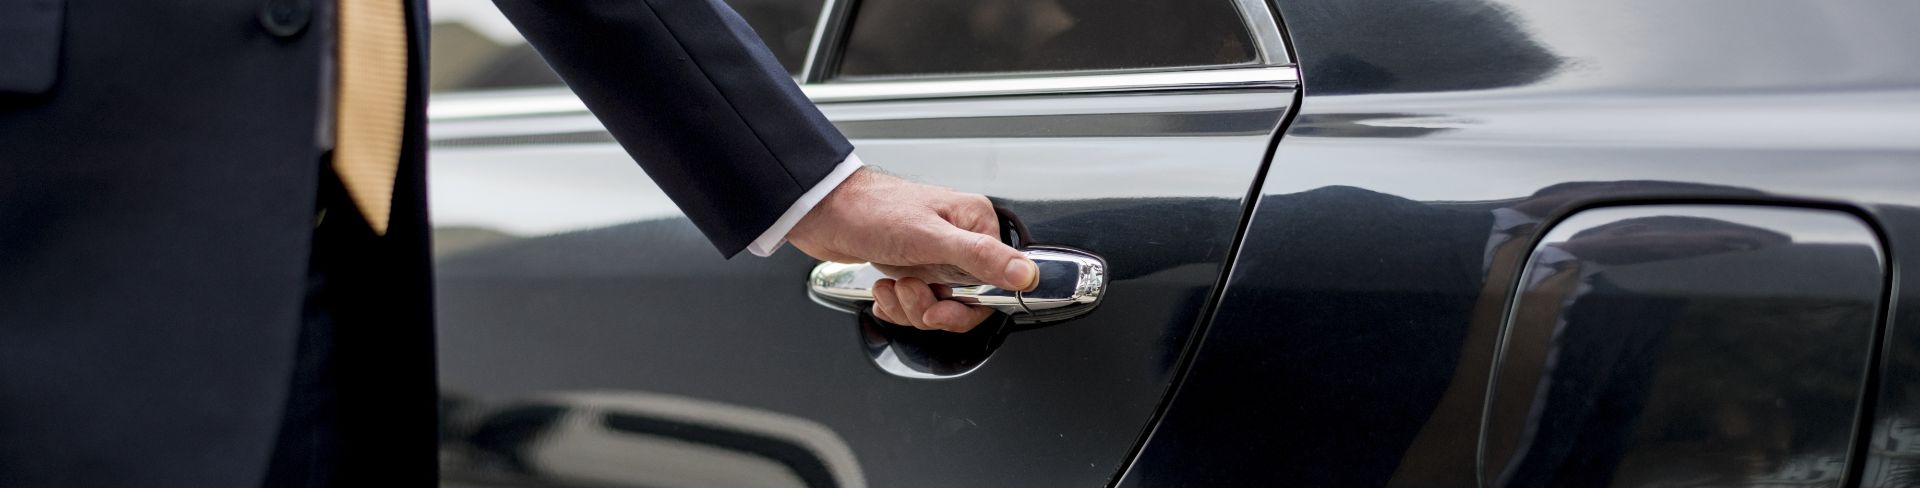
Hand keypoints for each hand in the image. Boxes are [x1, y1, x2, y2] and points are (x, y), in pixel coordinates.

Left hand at [789, 167, 1037, 331]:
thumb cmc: (870, 212)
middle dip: (931, 307)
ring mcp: (934, 254)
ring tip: (891, 286)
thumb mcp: (929, 238)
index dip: (966, 307)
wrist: (821, 212)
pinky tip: (883, 289)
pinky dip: (897, 305)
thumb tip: (1026, 274)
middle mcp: (958, 239)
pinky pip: (917, 303)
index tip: (941, 308)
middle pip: (966, 300)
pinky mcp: (912, 266)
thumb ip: (981, 258)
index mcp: (974, 225)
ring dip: (909, 306)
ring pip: (938, 305)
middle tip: (910, 292)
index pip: (995, 284)